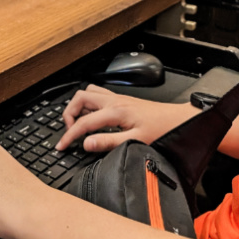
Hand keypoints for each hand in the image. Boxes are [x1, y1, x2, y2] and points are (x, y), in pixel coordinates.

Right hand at [56, 85, 196, 152]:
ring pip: (88, 93)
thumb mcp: (135, 140)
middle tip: (69, 132)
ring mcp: (117, 98)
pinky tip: (93, 116)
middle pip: (80, 98)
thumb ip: (108, 142)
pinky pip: (98, 95)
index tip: (61, 146)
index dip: (69, 136)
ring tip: (78, 123)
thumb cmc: (161, 130)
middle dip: (69, 114)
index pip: (83, 123)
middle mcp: (114, 101)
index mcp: (115, 111)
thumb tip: (86, 143)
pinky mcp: (122, 99)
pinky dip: (89, 103)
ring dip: (78, 106)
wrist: (177, 120)